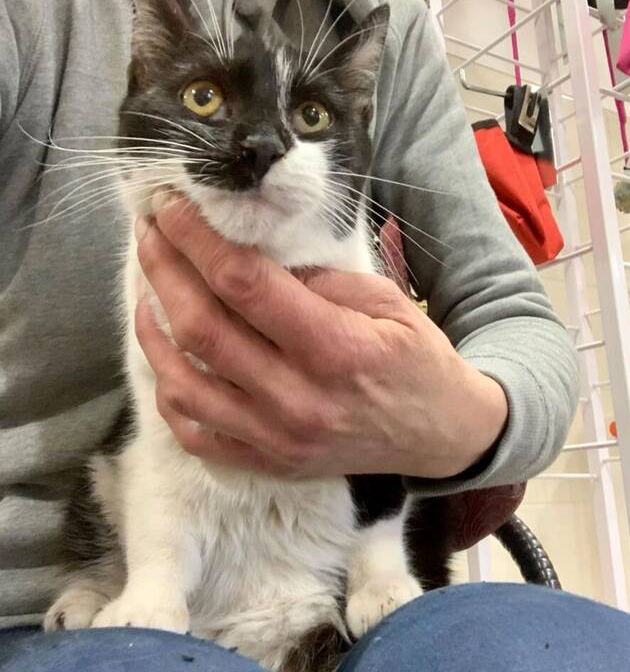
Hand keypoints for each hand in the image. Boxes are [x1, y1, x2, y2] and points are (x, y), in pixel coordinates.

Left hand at [135, 196, 507, 479]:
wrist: (440, 434)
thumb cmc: (418, 359)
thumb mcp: (386, 300)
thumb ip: (318, 280)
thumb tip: (252, 260)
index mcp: (335, 349)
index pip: (244, 284)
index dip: (198, 240)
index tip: (173, 209)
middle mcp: (297, 399)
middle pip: (203, 329)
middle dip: (164, 271)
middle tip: (150, 234)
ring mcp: (276, 439)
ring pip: (183, 385)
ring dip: (152, 331)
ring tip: (147, 290)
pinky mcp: (267, 462)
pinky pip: (194, 433)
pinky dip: (168, 391)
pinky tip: (166, 355)